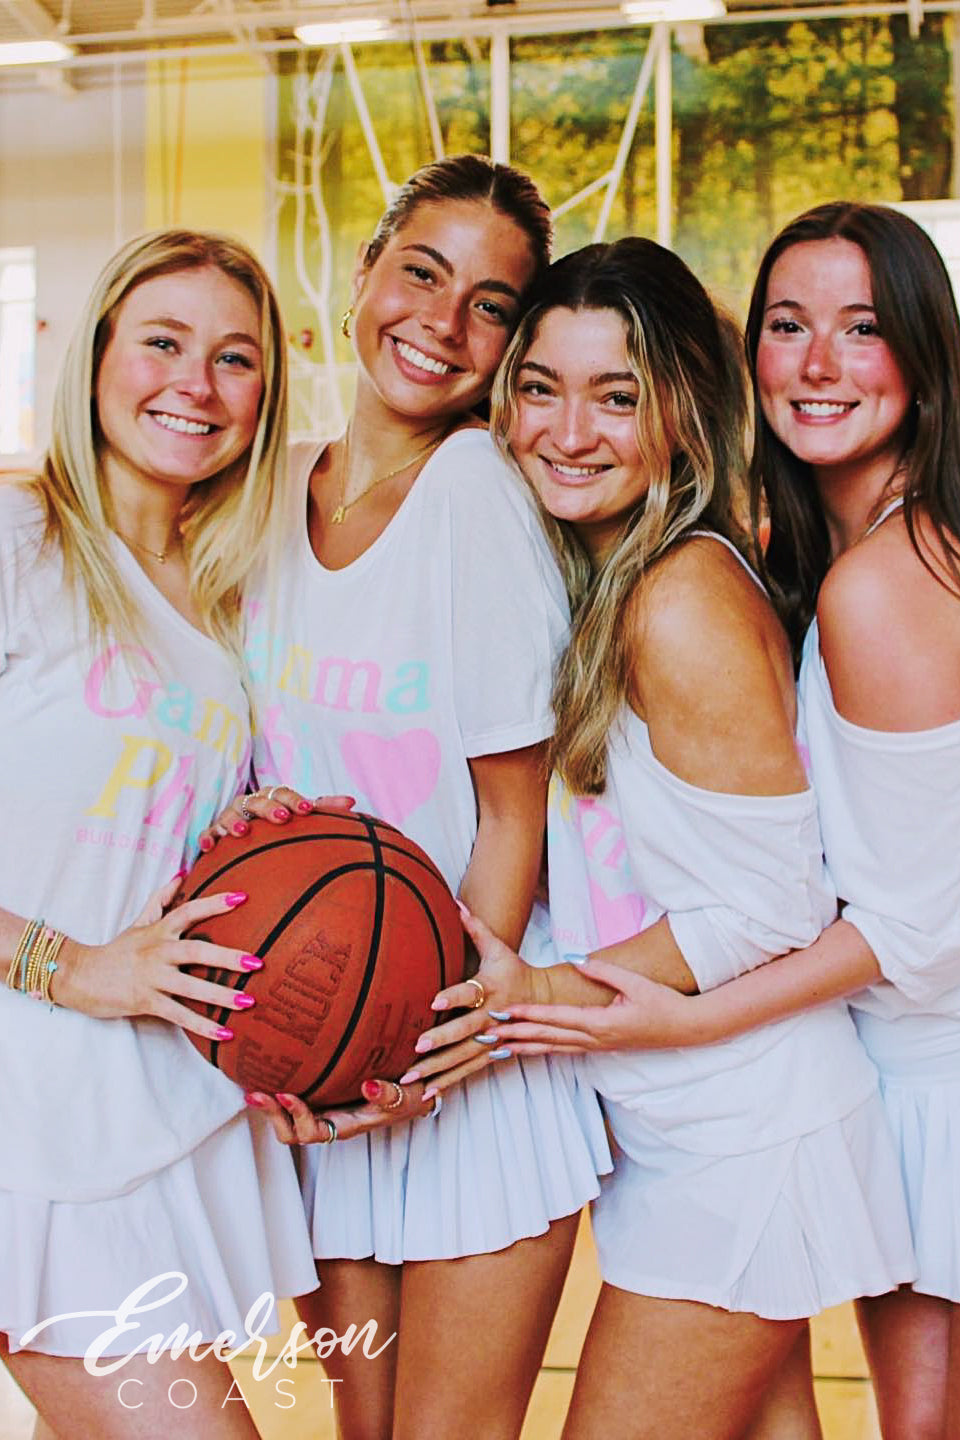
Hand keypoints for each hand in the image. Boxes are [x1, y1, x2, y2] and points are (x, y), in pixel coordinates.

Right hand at [52, 876, 263, 1040]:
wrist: (79, 976)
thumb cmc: (115, 950)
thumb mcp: (138, 923)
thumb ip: (160, 901)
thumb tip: (181, 875)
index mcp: (159, 932)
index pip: (189, 911)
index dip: (215, 903)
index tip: (243, 897)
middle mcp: (157, 952)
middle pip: (197, 950)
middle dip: (228, 957)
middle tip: (257, 963)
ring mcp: (152, 977)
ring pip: (190, 986)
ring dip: (220, 996)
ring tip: (248, 1002)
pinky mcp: (145, 1001)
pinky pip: (178, 1014)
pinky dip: (201, 1024)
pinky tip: (225, 1034)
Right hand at [197, 788, 355, 851]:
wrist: (247, 834)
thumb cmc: (278, 824)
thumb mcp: (298, 815)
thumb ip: (323, 808)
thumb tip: (351, 801)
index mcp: (271, 797)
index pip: (283, 793)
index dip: (294, 799)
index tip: (307, 810)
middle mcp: (249, 804)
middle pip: (257, 800)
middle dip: (269, 808)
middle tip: (282, 818)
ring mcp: (229, 817)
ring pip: (230, 815)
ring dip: (235, 822)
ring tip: (242, 832)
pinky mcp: (213, 832)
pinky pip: (208, 834)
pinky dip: (207, 837)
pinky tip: (209, 846)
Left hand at [245, 1078, 435, 1144]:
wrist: (414, 1091)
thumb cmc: (409, 1098)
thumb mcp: (404, 1098)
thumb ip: (388, 1095)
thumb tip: (369, 1087)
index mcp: (345, 1126)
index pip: (314, 1131)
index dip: (296, 1116)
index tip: (286, 1093)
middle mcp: (330, 1122)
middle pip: (292, 1133)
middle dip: (272, 1116)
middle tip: (256, 1093)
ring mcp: (324, 1111)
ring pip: (288, 1123)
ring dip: (270, 1109)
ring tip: (253, 1088)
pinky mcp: (322, 1097)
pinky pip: (294, 1103)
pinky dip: (279, 1096)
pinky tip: (270, 1072)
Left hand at [396, 907, 537, 1094]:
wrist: (546, 1000)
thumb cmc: (514, 970)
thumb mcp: (498, 947)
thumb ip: (474, 928)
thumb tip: (454, 903)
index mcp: (491, 988)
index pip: (470, 992)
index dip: (453, 997)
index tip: (434, 1002)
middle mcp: (491, 1016)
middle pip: (464, 1030)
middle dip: (441, 1040)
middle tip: (417, 1048)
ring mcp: (493, 1039)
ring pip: (463, 1056)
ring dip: (438, 1068)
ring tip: (413, 1078)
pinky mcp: (493, 1054)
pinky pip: (469, 1070)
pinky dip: (449, 1082)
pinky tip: (429, 1094)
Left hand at [476, 958, 709, 1054]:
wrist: (687, 1028)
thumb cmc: (663, 1003)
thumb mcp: (635, 983)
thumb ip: (604, 971)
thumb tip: (577, 959)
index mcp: (601, 1023)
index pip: (556, 1019)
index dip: (528, 1016)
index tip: (504, 1012)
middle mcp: (595, 1039)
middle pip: (547, 1037)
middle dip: (515, 1035)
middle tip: (487, 1033)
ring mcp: (598, 1046)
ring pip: (553, 1047)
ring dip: (525, 1046)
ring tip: (498, 1045)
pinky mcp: (602, 1047)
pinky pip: (565, 1050)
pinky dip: (543, 1050)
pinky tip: (529, 1049)